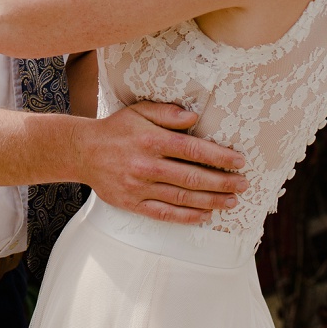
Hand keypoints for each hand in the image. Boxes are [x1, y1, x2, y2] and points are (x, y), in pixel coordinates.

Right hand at [72, 101, 246, 223]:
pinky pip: (164, 213)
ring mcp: (139, 187)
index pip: (192, 150)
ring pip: (182, 197)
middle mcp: (147, 165)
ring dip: (211, 201)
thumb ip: (167, 113)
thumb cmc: (117, 129)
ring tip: (232, 202)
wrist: (83, 151)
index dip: (219, 157)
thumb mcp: (139, 111)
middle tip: (243, 185)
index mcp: (151, 140)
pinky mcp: (132, 203)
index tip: (239, 161)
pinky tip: (205, 215)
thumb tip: (195, 118)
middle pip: (192, 176)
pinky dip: (187, 217)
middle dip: (222, 182)